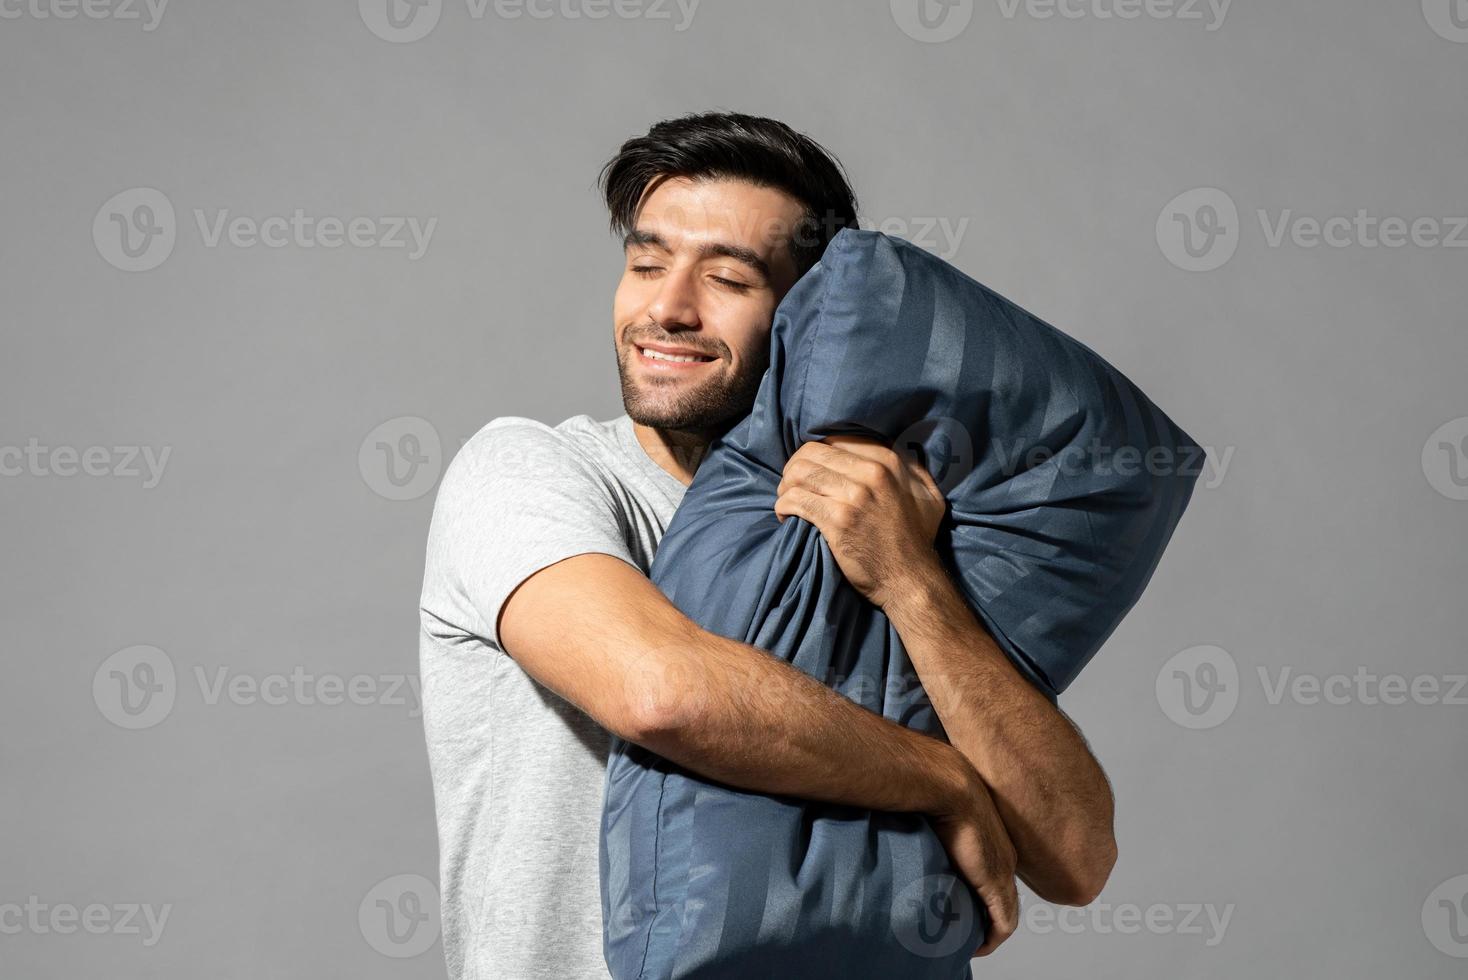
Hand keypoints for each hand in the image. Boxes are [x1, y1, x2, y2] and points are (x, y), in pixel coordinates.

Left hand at [773, 435, 946, 609]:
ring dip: (785, 486)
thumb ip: (913, 467)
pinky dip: (783, 505)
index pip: (836, 440)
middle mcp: (872, 473)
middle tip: (792, 485)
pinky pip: (796, 500)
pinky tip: (785, 515)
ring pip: (800, 473)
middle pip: (812, 453)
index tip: (812, 470)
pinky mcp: (837, 521)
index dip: (817, 453)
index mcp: (890, 461)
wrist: (911, 581)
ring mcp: (854, 496)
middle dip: (794, 467)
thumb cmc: (918, 540)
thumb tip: (898, 446)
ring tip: (787, 499)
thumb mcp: (928, 495)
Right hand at [930, 776, 1019, 957]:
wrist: (948, 785)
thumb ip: (937, 826)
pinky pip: (1003, 923)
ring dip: (990, 932)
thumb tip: (915, 827)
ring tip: (971, 942)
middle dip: (988, 917)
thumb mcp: (941, 812)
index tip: (965, 908)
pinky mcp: (995, 883)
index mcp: (994, 842)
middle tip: (967, 931)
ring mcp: (1003, 871)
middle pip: (1004, 898)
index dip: (984, 897)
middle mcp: (1005, 859)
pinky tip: (979, 946)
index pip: (996, 877)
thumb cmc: (938, 790)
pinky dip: (993, 938)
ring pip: (1006, 914)